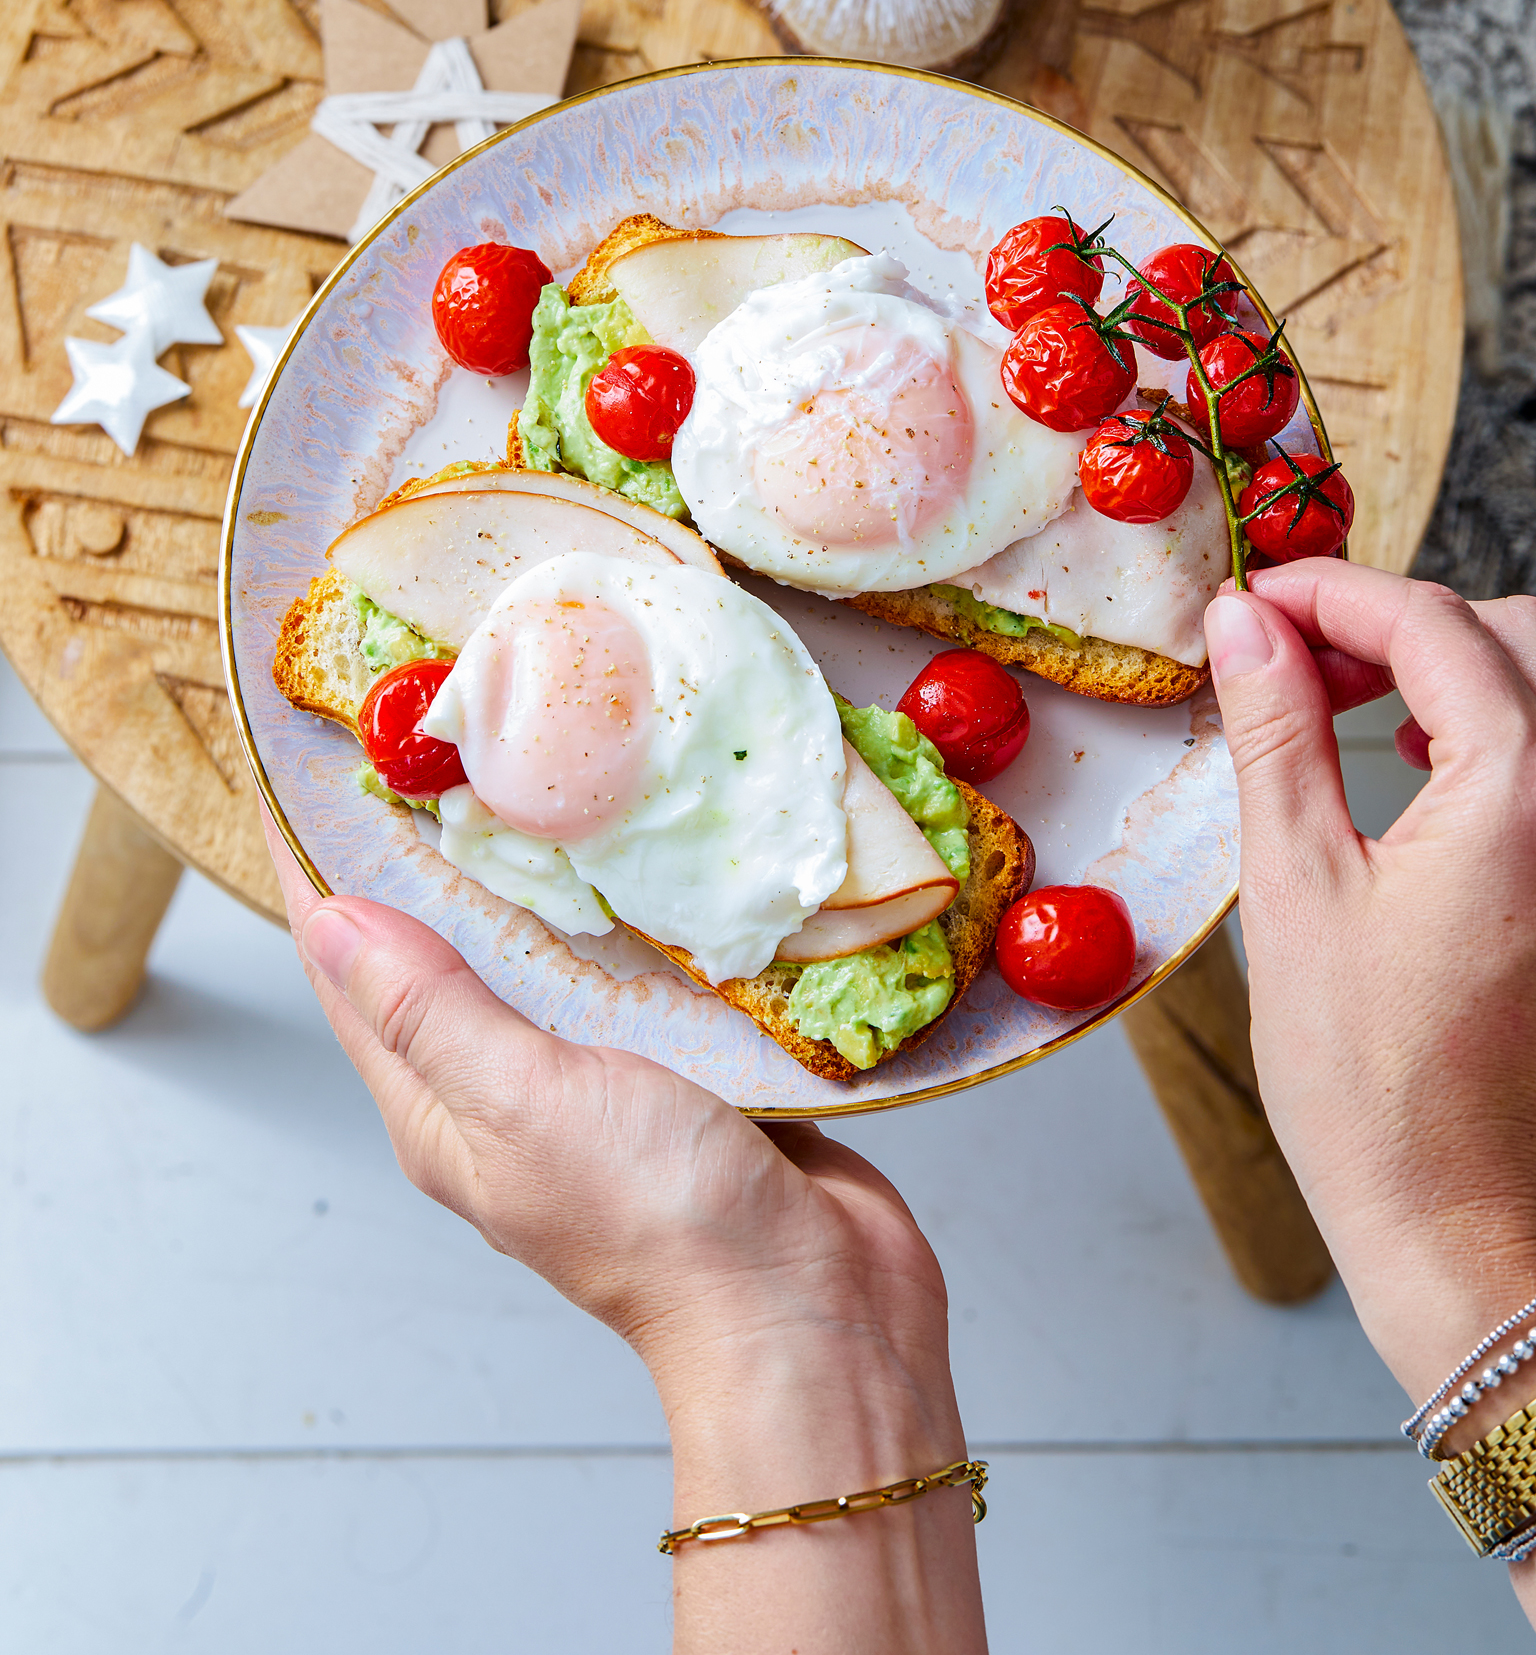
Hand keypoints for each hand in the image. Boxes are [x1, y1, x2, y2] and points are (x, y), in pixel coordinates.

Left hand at [261, 811, 986, 1653]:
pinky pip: (636, 959)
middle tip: (427, 726)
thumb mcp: (526, 1102)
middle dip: (425, 838)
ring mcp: (600, 1071)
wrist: (814, 1308)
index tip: (306, 753)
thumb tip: (333, 917)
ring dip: (533, 855)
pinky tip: (650, 835)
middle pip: (442, 939)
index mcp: (444, 1101)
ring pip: (544, 941)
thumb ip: (433, 1011)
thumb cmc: (662, 1223)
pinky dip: (629, 895)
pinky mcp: (686, 1057)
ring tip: (533, 752)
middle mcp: (509, 1082)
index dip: (318, 855)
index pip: (350, 959)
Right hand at [1204, 564, 1535, 1480]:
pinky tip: (1415, 762)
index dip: (1330, 593)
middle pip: (1513, 634)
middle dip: (1399, 619)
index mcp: (1521, 793)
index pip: (1433, 623)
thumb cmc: (1372, 1086)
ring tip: (1337, 699)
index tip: (1250, 602)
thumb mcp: (1297, 886)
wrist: (1460, 1229)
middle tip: (1288, 652)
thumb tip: (1243, 624)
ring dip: (1447, 667)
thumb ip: (1275, 733)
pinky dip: (1487, 728)